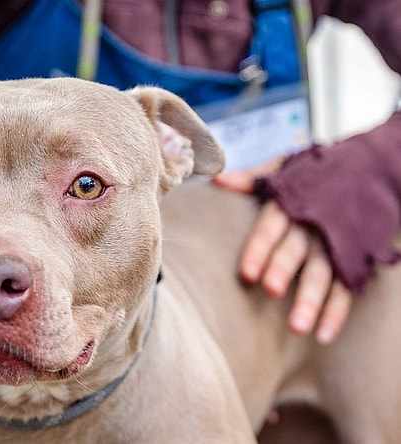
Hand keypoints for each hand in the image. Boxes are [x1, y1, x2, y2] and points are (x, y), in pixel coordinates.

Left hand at [214, 161, 352, 344]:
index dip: (260, 248)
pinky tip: (323, 336)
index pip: (272, 226)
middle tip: (270, 291)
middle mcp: (315, 224)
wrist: (375, 166)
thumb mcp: (286, 168)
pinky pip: (348, 288)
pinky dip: (337, 313)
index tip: (246, 274)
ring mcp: (339, 243)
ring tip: (295, 328)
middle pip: (298, 250)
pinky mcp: (357, 259)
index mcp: (294, 202)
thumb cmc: (317, 172)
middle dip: (284, 270)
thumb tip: (217, 181)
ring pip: (324, 274)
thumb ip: (252, 179)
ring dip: (310, 301)